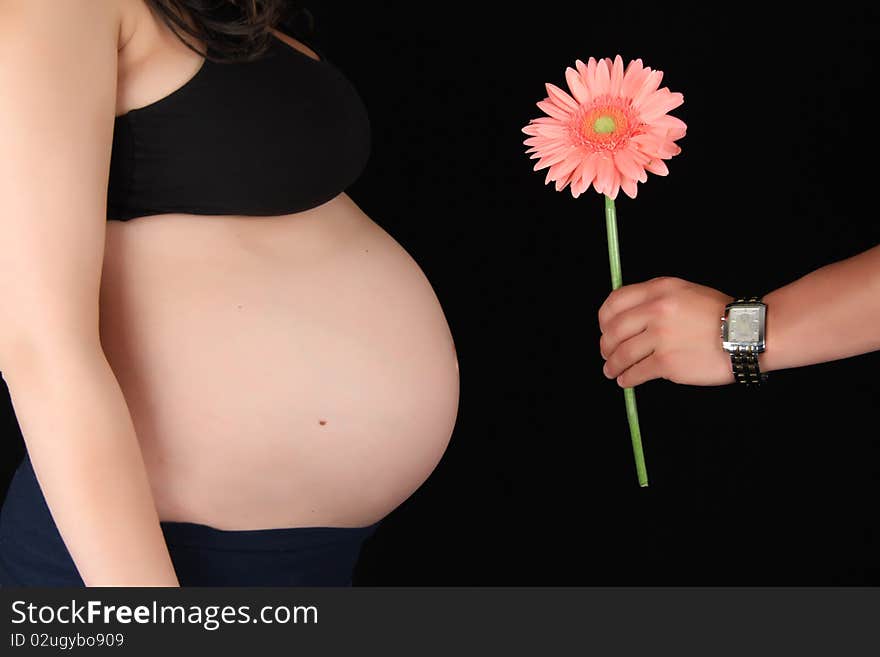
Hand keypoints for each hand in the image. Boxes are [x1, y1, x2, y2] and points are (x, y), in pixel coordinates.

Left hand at [598, 276, 735, 386]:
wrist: (747, 334)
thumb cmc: (718, 314)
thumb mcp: (685, 292)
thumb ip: (655, 299)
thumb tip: (627, 318)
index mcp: (659, 289)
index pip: (615, 302)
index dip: (604, 319)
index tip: (605, 330)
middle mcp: (657, 310)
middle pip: (614, 330)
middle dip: (605, 345)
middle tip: (606, 354)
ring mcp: (661, 337)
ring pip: (622, 354)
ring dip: (612, 365)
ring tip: (611, 371)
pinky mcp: (668, 362)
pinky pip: (637, 372)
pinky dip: (627, 378)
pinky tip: (626, 380)